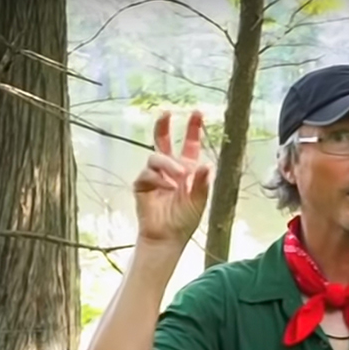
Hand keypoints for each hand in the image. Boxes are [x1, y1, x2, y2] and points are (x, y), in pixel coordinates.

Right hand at [132, 111, 212, 246]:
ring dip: (169, 164)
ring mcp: (154, 175)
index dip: (193, 129)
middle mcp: (169, 168)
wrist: (167, 236)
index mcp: (187, 169)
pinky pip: (147, 173)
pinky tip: (167, 189)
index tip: (197, 113)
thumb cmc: (185, 219)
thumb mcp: (199, 201)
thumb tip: (207, 164)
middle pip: (163, 140)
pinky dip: (159, 180)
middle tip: (166, 113)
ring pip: (156, 157)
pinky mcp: (142, 184)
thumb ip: (203, 183)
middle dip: (164, 125)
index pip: (190, 145)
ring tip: (180, 178)